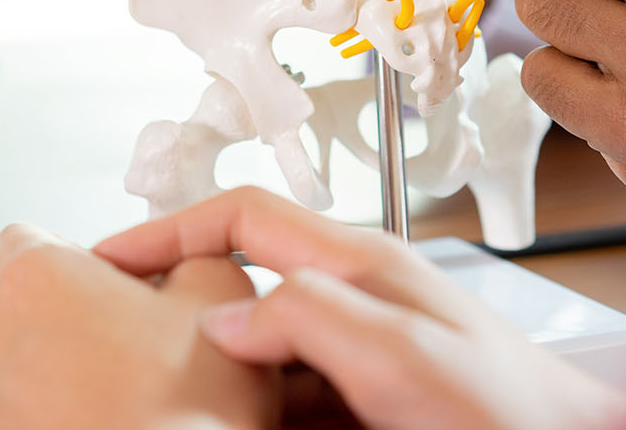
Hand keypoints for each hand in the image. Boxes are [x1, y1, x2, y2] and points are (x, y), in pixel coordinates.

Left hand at [0, 224, 278, 429]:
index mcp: (39, 282)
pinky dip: (57, 426)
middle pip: (25, 317)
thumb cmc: (190, 408)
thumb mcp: (221, 291)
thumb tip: (181, 262)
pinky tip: (109, 427)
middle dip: (73, 330)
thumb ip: (185, 253)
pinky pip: (20, 426)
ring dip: (62, 387)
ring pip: (20, 381)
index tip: (103, 283)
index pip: (23, 241)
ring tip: (127, 405)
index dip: (70, 260)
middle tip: (135, 356)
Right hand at [96, 188, 625, 429]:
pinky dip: (251, 411)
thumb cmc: (516, 411)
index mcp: (359, 265)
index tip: (109, 259)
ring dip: (213, 371)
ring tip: (170, 395)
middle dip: (179, 304)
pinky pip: (289, 396)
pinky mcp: (369, 399)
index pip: (240, 216)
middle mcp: (356, 297)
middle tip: (127, 336)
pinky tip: (233, 429)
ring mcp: (362, 349)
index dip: (166, 230)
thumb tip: (227, 318)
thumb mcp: (401, 353)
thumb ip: (308, 315)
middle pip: (241, 279)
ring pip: (259, 348)